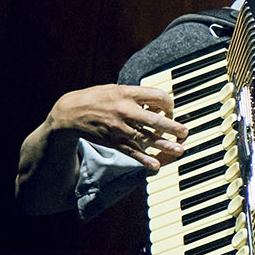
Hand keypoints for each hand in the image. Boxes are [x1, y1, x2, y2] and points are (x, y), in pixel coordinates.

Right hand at [51, 84, 187, 170]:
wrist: (70, 113)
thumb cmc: (96, 98)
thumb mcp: (116, 89)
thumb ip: (137, 95)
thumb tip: (159, 102)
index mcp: (127, 93)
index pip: (158, 97)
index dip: (169, 104)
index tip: (169, 110)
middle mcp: (125, 110)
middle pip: (155, 120)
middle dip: (173, 127)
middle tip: (184, 132)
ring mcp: (119, 127)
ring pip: (146, 138)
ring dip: (165, 145)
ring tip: (180, 150)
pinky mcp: (113, 141)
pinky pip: (131, 151)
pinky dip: (144, 159)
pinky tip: (155, 166)